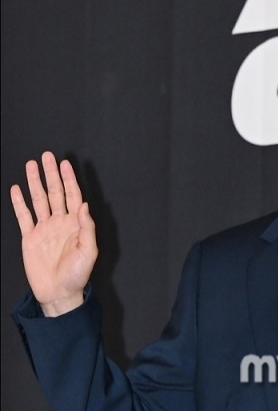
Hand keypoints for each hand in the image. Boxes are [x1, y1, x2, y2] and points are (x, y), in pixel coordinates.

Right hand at [10, 151, 97, 316]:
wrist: (59, 292)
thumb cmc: (78, 274)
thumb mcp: (89, 251)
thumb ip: (86, 227)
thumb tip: (85, 206)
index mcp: (76, 224)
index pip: (73, 195)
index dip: (69, 179)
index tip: (65, 163)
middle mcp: (60, 222)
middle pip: (55, 192)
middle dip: (51, 174)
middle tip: (47, 156)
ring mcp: (44, 228)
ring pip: (39, 199)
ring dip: (35, 182)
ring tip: (31, 165)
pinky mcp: (30, 238)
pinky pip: (23, 216)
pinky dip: (20, 203)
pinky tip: (17, 189)